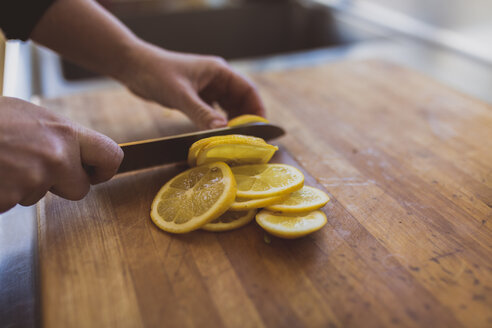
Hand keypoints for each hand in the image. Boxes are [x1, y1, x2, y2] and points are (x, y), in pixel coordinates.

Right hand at [0, 97, 122, 212]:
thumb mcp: (29, 116)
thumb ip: (57, 136)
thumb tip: (74, 151)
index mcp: (64, 132)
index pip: (111, 156)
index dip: (104, 169)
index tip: (95, 173)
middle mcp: (56, 157)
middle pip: (80, 189)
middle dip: (60, 185)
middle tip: (34, 167)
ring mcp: (33, 179)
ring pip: (39, 196)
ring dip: (23, 185)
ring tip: (3, 161)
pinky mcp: (10, 197)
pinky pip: (12, 202)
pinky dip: (2, 193)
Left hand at [123, 43, 265, 129]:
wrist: (133, 67)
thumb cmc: (156, 73)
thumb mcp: (181, 95)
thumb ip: (202, 113)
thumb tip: (224, 130)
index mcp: (218, 71)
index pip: (248, 90)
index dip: (257, 109)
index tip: (261, 129)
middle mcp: (216, 79)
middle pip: (241, 101)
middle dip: (246, 120)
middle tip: (248, 141)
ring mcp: (206, 88)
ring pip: (228, 108)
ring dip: (232, 123)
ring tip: (235, 141)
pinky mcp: (196, 97)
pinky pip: (213, 112)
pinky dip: (217, 123)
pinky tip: (217, 135)